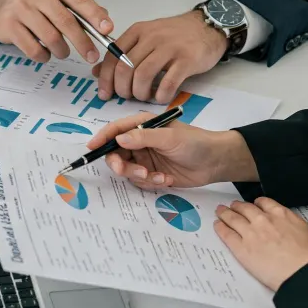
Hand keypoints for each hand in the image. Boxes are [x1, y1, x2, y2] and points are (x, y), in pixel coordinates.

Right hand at [0, 0, 112, 63]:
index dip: (94, 15)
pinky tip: (46, 53)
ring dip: (62, 51)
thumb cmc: (37, 3)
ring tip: (63, 52)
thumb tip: (104, 23)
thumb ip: (81, 8)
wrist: (1, 3)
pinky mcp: (9, 25)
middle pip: (65, 21)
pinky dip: (44, 56)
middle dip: (83, 42)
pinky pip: (33, 49)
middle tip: (92, 55)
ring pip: (51, 37)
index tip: (107, 29)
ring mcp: (21, 8)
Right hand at [87, 114, 258, 189]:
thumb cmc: (194, 142)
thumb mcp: (169, 137)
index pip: (115, 129)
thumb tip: (119, 139)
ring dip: (140, 176)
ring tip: (159, 176)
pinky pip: (140, 182)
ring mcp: (145, 158)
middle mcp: (140, 141)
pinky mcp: (152, 174)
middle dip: (121, 165)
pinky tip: (167, 179)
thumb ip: (143, 136)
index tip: (91, 149)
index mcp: (142, 124)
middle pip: (116, 153)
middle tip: (131, 171)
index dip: (102, 138)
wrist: (216, 162)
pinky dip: (151, 183)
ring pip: (127, 170)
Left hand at [94, 9, 226, 103]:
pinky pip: (168, 83)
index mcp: (137, 31)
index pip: (112, 56)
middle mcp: (151, 38)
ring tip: (145, 96)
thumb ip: (122, 53)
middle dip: (122, 89)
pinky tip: (161, 97)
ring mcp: (169, 48)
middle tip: (128, 96)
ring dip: (140, 93)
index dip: (105, 79)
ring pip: (143, 76)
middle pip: (125, 68)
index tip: (105, 94)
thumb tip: (98, 72)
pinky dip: (161, 96)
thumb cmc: (175, 35)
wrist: (207, 26)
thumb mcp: (145, 38)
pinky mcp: (186, 60)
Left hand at [214, 198, 307, 290]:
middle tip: (232, 206)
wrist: (303, 273)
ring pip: (233, 218)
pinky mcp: (241, 248)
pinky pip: (227, 234)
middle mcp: (262, 219)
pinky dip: (220, 228)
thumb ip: (295, 223)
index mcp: (280, 214)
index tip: (254, 206)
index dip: (256, 204)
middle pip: (245, 208)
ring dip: (225, 213)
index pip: (263, 202)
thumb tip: (290, 224)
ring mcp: (250, 233)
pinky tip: (217, 225)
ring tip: (220, 211)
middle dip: (238, 206)